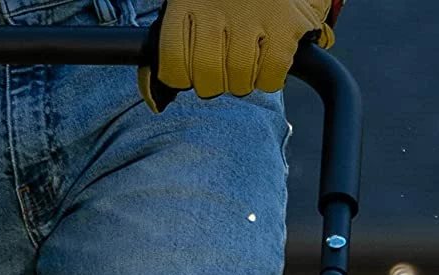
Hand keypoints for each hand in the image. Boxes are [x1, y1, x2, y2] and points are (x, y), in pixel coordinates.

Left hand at [138, 0, 334, 112]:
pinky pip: (270, 78)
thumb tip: (154, 101)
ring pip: (238, 80)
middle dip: (215, 81)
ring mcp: (252, 15)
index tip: (191, 70)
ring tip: (250, 58)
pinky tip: (271, 56)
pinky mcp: (284, 25)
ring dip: (244, 79)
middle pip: (206, 77)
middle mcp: (216, 5)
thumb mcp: (195, 4)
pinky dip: (270, 78)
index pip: (172, 61)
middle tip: (225, 65)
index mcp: (187, 0)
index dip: (182, 76)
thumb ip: (176, 45)